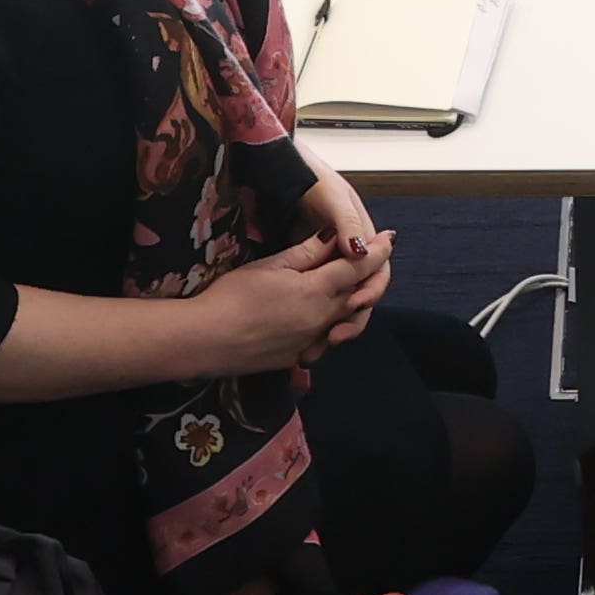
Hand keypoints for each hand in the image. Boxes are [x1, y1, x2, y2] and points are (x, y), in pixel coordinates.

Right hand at [199, 230, 378, 378]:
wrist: (206, 340)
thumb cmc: (232, 296)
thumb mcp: (270, 266)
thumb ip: (306, 253)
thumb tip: (333, 237)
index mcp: (317, 291)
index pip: (357, 267)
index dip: (376, 251)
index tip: (389, 238)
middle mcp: (322, 319)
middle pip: (356, 295)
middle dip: (368, 277)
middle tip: (372, 259)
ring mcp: (311, 342)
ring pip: (343, 320)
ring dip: (350, 302)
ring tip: (348, 286)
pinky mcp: (296, 357)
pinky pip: (323, 339)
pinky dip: (329, 324)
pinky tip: (317, 315)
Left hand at [298, 167, 395, 345]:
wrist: (281, 171)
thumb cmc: (311, 178)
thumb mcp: (331, 197)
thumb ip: (346, 224)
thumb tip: (360, 251)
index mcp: (361, 237)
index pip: (376, 271)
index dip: (370, 290)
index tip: (356, 304)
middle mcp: (349, 253)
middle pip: (360, 293)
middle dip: (352, 317)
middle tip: (333, 336)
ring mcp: (329, 263)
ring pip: (340, 301)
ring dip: (333, 323)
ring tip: (319, 344)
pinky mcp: (309, 270)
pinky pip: (319, 299)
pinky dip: (314, 318)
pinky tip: (302, 334)